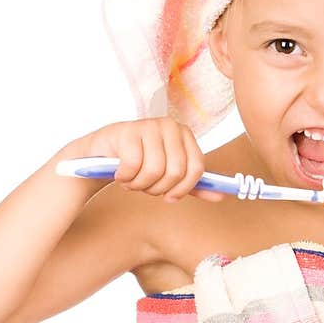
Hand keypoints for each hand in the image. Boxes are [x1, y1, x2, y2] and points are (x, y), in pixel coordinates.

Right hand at [60, 117, 224, 201]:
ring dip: (140, 185)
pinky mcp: (127, 131)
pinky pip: (133, 166)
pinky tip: (119, 174)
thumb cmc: (140, 164)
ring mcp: (148, 125)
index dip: (183, 189)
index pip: (196, 168)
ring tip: (132, 180)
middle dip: (158, 188)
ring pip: (154, 171)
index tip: (169, 197)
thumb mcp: (170, 176)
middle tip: (145, 187)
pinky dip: (125, 178)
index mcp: (185, 135)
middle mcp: (170, 126)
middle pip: (176, 172)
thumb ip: (194, 186)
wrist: (102, 155)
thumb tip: (221, 197)